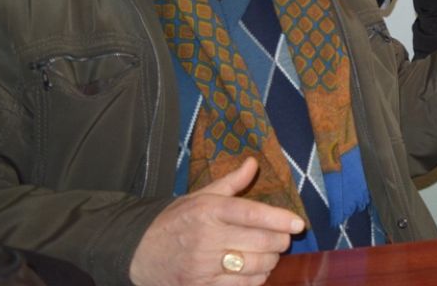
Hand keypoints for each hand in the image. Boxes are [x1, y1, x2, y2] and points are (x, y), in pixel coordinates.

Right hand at [129, 157, 304, 285]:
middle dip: (280, 242)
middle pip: (260, 242)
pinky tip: (255, 270)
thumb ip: (231, 182)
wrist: (137, 252)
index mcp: (210, 210)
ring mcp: (204, 265)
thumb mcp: (200, 196)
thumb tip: (254, 162)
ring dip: (270, 261)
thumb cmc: (175, 221)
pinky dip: (256, 279)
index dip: (279, 219)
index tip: (298, 223)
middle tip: (282, 239)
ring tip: (269, 254)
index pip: (252, 213)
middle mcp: (208, 237)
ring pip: (255, 266)